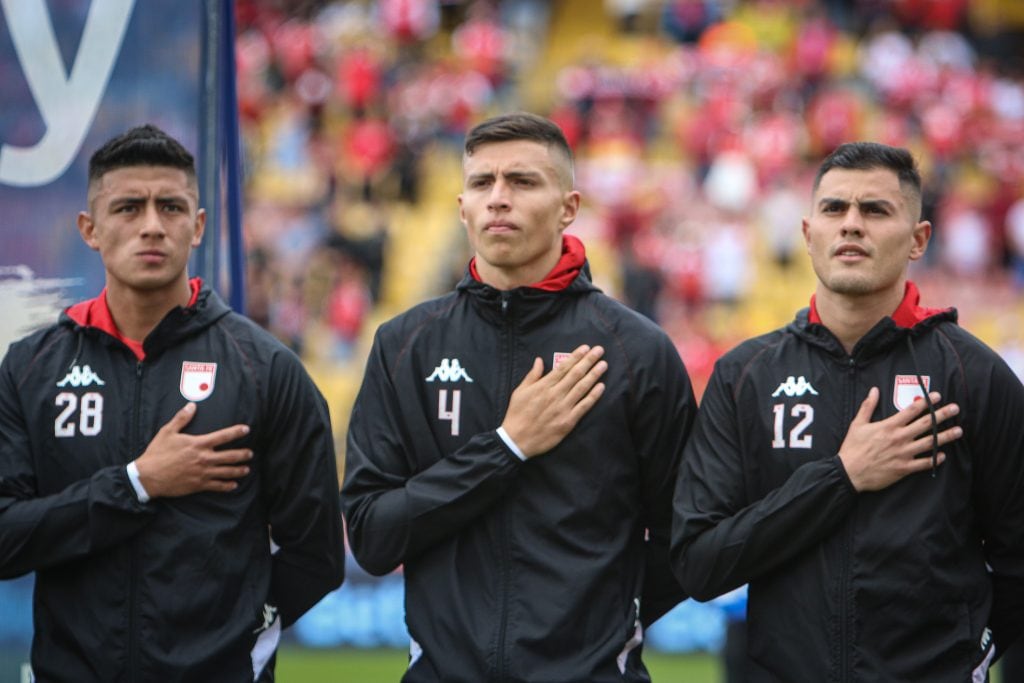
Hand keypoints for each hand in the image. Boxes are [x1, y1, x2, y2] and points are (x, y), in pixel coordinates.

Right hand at [134, 403, 252, 497]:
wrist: (148, 476)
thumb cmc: (157, 453)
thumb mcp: (167, 432)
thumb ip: (181, 418)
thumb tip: (191, 405)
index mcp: (198, 444)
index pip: (223, 436)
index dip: (236, 432)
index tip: (246, 429)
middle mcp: (204, 458)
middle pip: (230, 456)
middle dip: (243, 454)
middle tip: (250, 453)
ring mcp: (203, 473)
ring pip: (227, 472)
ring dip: (239, 470)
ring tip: (246, 469)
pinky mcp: (198, 485)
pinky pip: (217, 486)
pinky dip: (227, 486)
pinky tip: (233, 485)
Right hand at [500, 344, 606, 458]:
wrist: (517, 440)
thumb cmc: (517, 414)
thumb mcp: (520, 391)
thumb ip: (532, 375)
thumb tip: (539, 360)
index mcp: (543, 386)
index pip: (563, 367)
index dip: (576, 356)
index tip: (586, 348)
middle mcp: (555, 394)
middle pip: (576, 374)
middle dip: (589, 361)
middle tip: (600, 350)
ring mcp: (563, 408)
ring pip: (582, 388)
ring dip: (594, 375)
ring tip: (604, 364)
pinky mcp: (568, 421)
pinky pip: (584, 406)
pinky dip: (593, 396)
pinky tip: (601, 387)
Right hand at [838, 387, 962, 491]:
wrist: (850, 472)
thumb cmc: (852, 447)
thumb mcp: (857, 424)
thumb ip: (868, 406)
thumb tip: (874, 390)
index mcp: (889, 426)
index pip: (911, 410)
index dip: (926, 402)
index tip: (938, 396)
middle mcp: (899, 438)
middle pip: (925, 424)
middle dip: (942, 415)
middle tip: (956, 408)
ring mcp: (903, 454)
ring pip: (930, 443)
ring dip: (946, 436)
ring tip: (959, 430)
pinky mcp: (904, 468)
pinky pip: (924, 463)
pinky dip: (934, 459)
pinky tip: (943, 455)